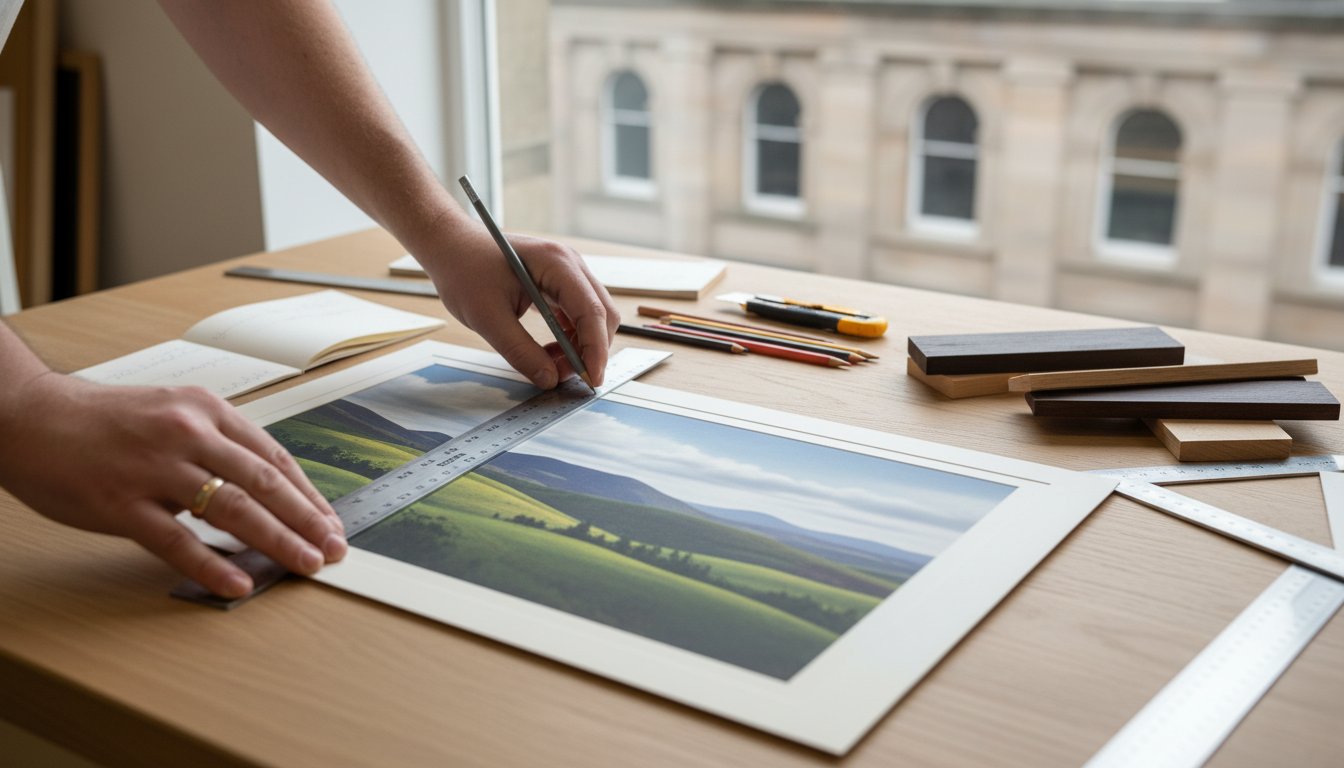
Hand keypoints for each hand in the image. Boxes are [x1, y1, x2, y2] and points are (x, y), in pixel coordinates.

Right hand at [0, 374, 345, 597]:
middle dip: (306, 520)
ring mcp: (154, 468)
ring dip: (277, 540)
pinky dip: (213, 562)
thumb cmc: (103, 422)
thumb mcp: (172, 414)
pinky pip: (176, 540)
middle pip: (264, 482)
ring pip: (232, 508)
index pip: (273, 457)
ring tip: (305, 565)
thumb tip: (264, 490)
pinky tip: (240, 582)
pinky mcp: (121, 502)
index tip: (329, 521)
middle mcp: (187, 433)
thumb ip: (216, 446)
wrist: (29, 417)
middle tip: (333, 548)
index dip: (307, 494)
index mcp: (206, 410)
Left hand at [418, 216, 619, 388]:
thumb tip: (549, 379)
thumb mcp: (487, 318)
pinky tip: (549, 354)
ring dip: (580, 347)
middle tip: (569, 380)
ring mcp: (567, 273)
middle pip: (601, 314)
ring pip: (592, 317)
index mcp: (556, 264)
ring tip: (552, 367)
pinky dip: (569, 339)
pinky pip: (576, 315)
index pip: (591, 311)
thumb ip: (520, 351)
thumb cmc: (464, 270)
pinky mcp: (558, 283)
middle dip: (591, 351)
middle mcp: (570, 265)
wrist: (451, 246)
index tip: (591, 380)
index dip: (596, 349)